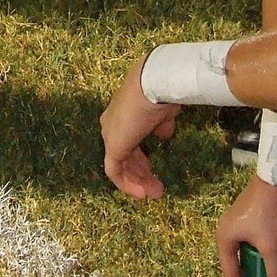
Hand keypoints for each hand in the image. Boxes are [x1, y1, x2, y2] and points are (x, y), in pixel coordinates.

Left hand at [100, 57, 181, 198]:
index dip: (140, 156)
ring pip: (121, 164)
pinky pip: (115, 171)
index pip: (129, 139)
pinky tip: (143, 193)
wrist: (152, 83)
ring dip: (138, 181)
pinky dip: (128, 184)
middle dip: (140, 171)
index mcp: (123, 113)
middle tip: (156, 186)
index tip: (153, 167)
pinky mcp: (112, 147)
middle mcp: (112, 123)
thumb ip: (162, 124)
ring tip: (155, 193)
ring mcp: (110, 135)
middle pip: (125, 153)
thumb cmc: (160, 92)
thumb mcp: (164, 111)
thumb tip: (165, 134)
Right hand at [216, 177, 276, 276]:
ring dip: (248, 267)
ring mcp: (235, 221)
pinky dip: (253, 255)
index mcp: (224, 238)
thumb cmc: (267, 213)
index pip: (230, 272)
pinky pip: (247, 242)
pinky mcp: (247, 215)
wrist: (274, 178)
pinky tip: (263, 260)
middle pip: (232, 262)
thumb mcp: (270, 245)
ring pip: (240, 252)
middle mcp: (225, 230)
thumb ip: (274, 270)